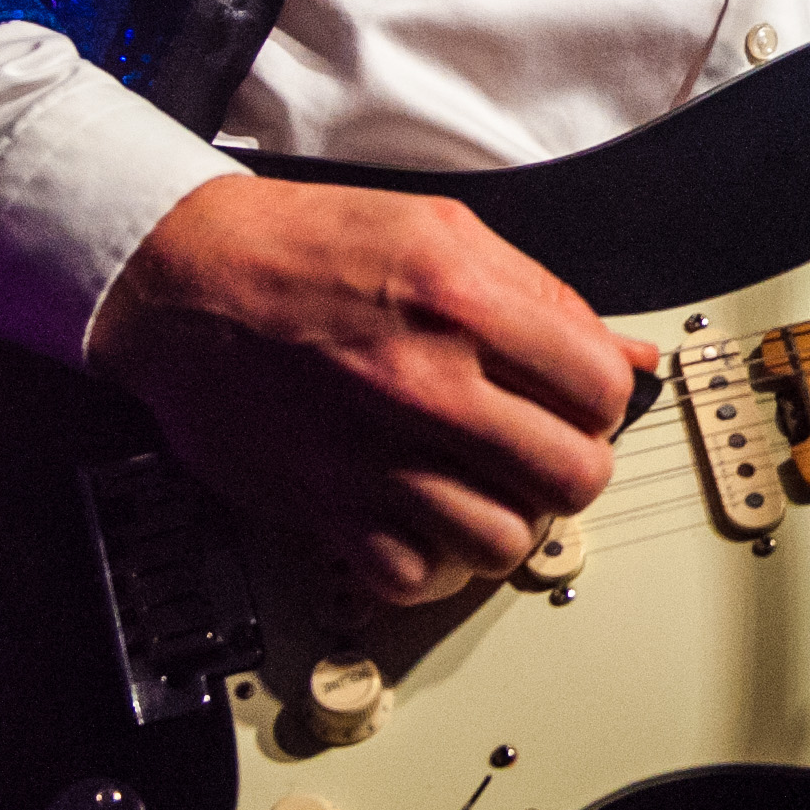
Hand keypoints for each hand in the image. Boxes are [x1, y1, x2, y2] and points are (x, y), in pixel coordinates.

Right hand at [85, 176, 651, 608]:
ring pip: (503, 541)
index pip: (600, 390)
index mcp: (465, 301)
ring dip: (506, 520)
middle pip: (571, 476)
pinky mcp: (326, 506)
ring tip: (486, 489)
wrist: (181, 280)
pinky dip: (431, 565)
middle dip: (570, 466)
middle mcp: (428, 384)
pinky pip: (415, 579)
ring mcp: (377, 454)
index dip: (601, 401)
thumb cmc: (303, 247)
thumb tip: (628, 355)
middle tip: (540, 450)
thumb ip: (543, 296)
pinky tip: (426, 525)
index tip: (575, 402)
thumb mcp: (441, 231)